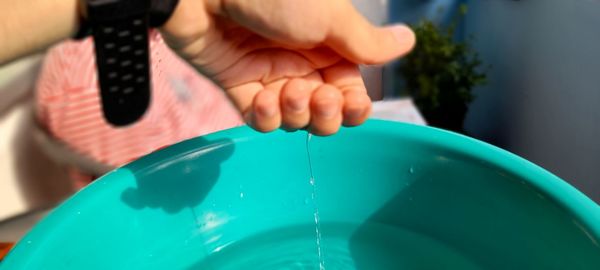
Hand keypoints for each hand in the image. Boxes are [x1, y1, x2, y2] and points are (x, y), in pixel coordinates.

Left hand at [161, 0, 414, 134]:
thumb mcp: (330, 15)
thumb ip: (366, 41)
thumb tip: (408, 40)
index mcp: (330, 45)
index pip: (352, 91)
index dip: (355, 107)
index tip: (352, 103)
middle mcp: (303, 63)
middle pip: (326, 112)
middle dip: (328, 115)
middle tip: (320, 97)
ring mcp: (271, 76)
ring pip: (296, 120)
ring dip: (297, 114)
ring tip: (287, 90)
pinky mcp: (240, 86)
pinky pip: (261, 120)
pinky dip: (266, 118)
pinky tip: (263, 101)